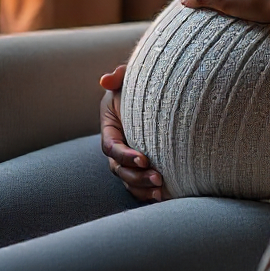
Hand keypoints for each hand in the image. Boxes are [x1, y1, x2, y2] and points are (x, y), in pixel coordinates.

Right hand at [99, 65, 162, 201]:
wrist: (161, 91)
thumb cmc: (142, 83)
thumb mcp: (129, 76)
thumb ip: (119, 75)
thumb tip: (105, 80)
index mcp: (110, 127)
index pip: (111, 147)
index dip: (124, 155)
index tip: (143, 158)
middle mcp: (117, 146)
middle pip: (119, 169)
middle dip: (136, 176)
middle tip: (158, 177)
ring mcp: (128, 158)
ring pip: (129, 181)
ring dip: (143, 188)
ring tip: (161, 191)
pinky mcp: (141, 166)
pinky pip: (139, 185)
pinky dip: (148, 193)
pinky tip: (164, 196)